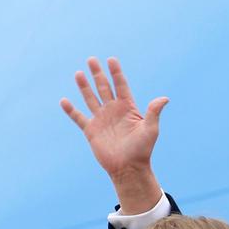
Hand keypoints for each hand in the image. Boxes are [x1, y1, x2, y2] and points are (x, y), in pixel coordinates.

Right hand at [61, 57, 166, 212]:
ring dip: (84, 86)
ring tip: (79, 73)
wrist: (129, 168)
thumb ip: (154, 112)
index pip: (121, 86)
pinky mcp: (91, 130)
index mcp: (127, 108)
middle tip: (92, 59)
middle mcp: (113, 111)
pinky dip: (71, 110)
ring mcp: (101, 119)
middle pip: (104, 88)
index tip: (111, 59)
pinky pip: (78, 118)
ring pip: (90, 98)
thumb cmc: (142, 150)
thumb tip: (165, 98)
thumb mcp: (151, 130)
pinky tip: (64, 101)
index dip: (116, 73)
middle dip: (98, 74)